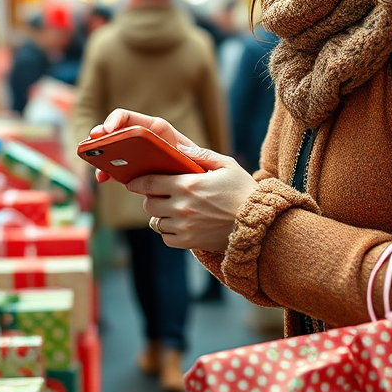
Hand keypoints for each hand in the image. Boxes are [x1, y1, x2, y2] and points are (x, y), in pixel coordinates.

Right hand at [89, 109, 206, 183]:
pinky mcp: (133, 172)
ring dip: (101, 156)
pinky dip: (106, 172)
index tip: (108, 129)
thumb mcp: (200, 158)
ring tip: (97, 167)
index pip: (132, 118)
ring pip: (113, 152)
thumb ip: (194, 153)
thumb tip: (182, 151)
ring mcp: (136, 156)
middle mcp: (144, 140)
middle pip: (118, 133)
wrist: (200, 188)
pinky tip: (102, 178)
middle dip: (102, 136)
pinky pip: (115, 169)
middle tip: (93, 141)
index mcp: (158, 130)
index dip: (117, 119)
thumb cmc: (201, 169)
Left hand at [127, 145, 257, 252]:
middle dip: (150, 198)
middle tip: (159, 194)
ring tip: (172, 209)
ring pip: (156, 221)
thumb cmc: (243, 191)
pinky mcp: (189, 243)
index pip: (150, 183)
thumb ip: (201, 155)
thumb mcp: (226, 165)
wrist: (259, 225)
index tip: (133, 181)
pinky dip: (169, 231)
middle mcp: (181, 207)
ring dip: (160, 215)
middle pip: (148, 204)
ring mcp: (184, 227)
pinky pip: (166, 238)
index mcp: (188, 185)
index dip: (138, 182)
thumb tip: (178, 148)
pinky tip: (180, 223)